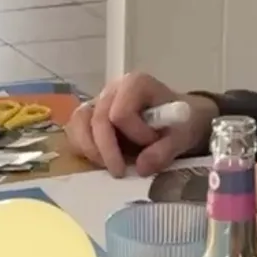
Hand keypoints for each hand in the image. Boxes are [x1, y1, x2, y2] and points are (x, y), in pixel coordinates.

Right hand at [65, 72, 216, 177]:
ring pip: (79, 124)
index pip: (121, 113)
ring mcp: (98, 102)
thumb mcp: (182, 136)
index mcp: (136, 84)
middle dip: (108, 151)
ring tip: (109, 166)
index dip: (134, 134)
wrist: (176, 121)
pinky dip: (83, 148)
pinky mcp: (89, 116)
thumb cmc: (178, 123)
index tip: (151, 142)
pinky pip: (74, 131)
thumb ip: (165, 151)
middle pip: (98, 120)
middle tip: (121, 172)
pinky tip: (100, 160)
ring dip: (92, 150)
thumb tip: (141, 168)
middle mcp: (112, 89)